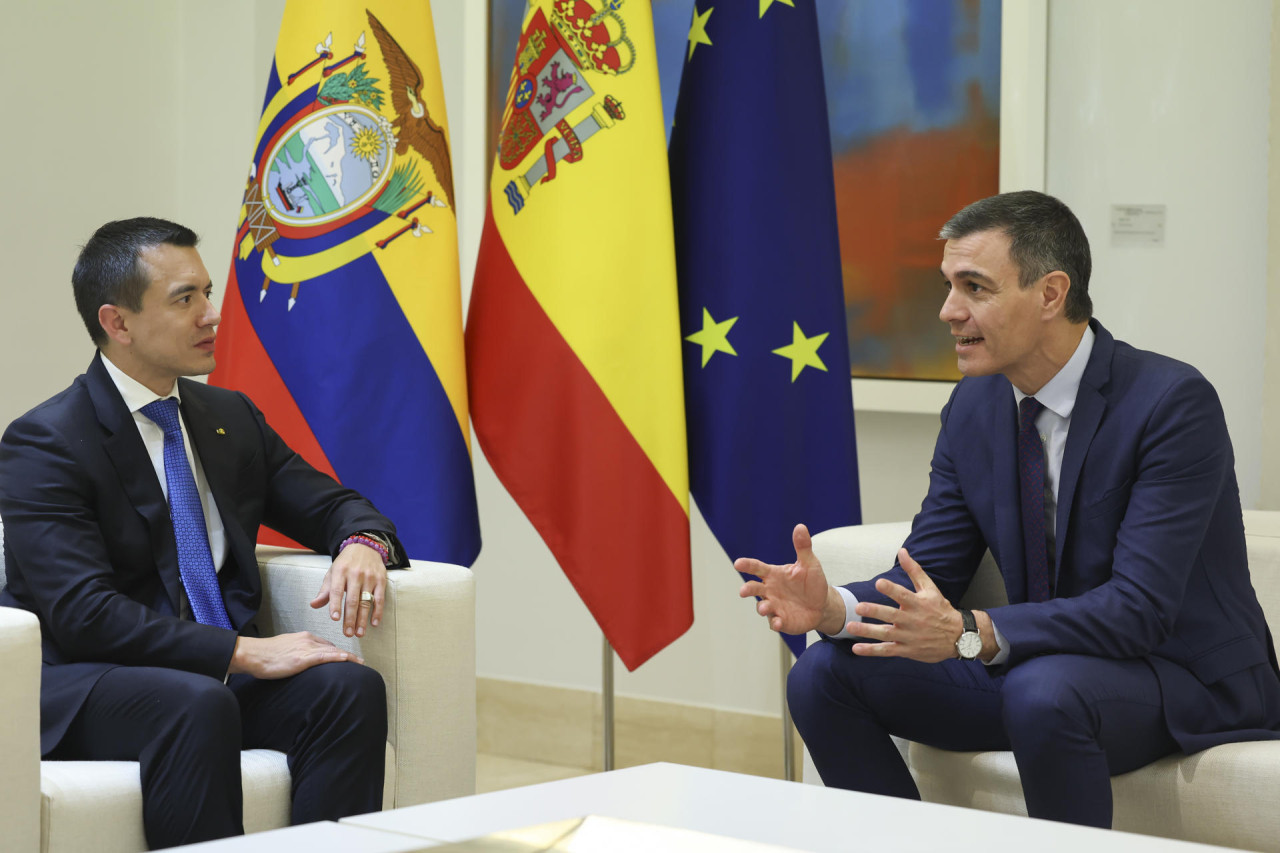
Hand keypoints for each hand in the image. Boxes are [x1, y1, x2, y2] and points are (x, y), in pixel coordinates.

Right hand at [228, 632, 362, 678]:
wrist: (253, 654)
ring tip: (360, 664)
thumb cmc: (265, 655)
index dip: (337, 652)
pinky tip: (348, 660)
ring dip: (348, 658)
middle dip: (346, 655)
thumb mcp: (285, 650)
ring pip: (332, 651)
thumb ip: (297, 653)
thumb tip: (303, 662)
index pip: (326, 644)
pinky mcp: (302, 658)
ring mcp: (305, 648)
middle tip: (359, 662)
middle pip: (332, 647)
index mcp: (303, 637)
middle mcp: (307, 640)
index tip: (347, 658)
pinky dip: (337, 657)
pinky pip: (324, 656)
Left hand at [309, 543, 386, 637]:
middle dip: (350, 619)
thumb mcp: (332, 573)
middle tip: (347, 634)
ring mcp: (369, 577)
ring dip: (363, 619)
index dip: (335, 605)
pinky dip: (378, 612)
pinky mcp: (381, 580)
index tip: (335, 619)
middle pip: (352, 600)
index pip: (337, 591)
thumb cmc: (345, 563)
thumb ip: (325, 590)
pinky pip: (380, 598)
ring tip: (359, 633)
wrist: (365, 546)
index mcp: (340, 572)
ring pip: (366, 602)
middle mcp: (355, 574)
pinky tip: (374, 623)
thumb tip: (313, 605)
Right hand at [736, 524, 845, 634]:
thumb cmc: (812, 582)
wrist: (822, 605)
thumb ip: (803, 547)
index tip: (738, 563)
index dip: (747, 565)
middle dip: (747, 589)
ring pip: (762, 607)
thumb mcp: (810, 564)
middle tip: (743, 591)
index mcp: (774, 575)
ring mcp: (774, 606)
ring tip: (765, 608)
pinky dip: (775, 623)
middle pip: (754, 588)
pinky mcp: (781, 620)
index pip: (757, 568)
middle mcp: (770, 590)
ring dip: (762, 607)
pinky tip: (779, 623)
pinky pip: (774, 623)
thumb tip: (800, 527)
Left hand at [846, 548, 962, 662]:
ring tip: (850, 626)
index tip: (878, 583)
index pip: (903, 595)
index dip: (891, 589)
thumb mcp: (930, 589)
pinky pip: (887, 650)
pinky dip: (872, 651)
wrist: (958, 638)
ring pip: (886, 634)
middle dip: (875, 611)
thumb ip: (914, 570)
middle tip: (859, 607)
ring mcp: (909, 636)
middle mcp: (912, 620)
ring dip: (868, 631)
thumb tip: (902, 551)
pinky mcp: (906, 650)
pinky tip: (856, 648)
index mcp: (918, 604)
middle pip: (892, 615)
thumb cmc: (940, 610)